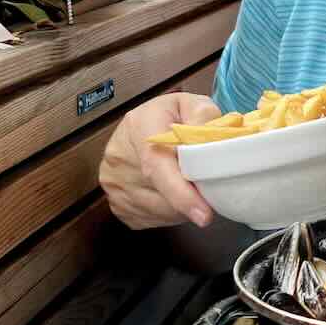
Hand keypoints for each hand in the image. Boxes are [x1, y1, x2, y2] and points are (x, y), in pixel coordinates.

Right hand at [99, 92, 221, 229]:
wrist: (145, 123)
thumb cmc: (172, 116)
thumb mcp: (192, 104)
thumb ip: (205, 116)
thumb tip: (211, 138)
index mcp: (139, 127)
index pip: (157, 167)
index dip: (181, 194)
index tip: (203, 214)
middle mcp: (119, 157)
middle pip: (162, 196)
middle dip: (193, 199)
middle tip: (209, 187)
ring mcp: (114, 183)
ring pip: (159, 213)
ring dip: (183, 208)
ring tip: (191, 186)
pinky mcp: (116, 203)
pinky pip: (151, 220)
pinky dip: (170, 215)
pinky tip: (175, 196)